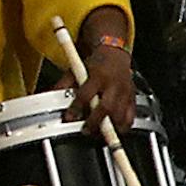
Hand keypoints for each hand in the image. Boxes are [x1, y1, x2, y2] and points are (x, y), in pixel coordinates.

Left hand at [60, 8, 136, 134]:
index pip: (86, 95)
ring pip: (120, 116)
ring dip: (110, 128)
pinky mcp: (132, 98)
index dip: (76, 108)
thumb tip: (53, 94)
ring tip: (100, 134)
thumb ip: (65, 83)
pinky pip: (130, 118)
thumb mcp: (77, 67)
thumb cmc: (97, 61)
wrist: (114, 52)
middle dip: (95, 123)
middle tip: (86, 131)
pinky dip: (123, 127)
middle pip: (106, 108)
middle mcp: (113, 84)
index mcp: (98, 75)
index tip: (69, 118)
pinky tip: (115, 130)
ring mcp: (125, 92)